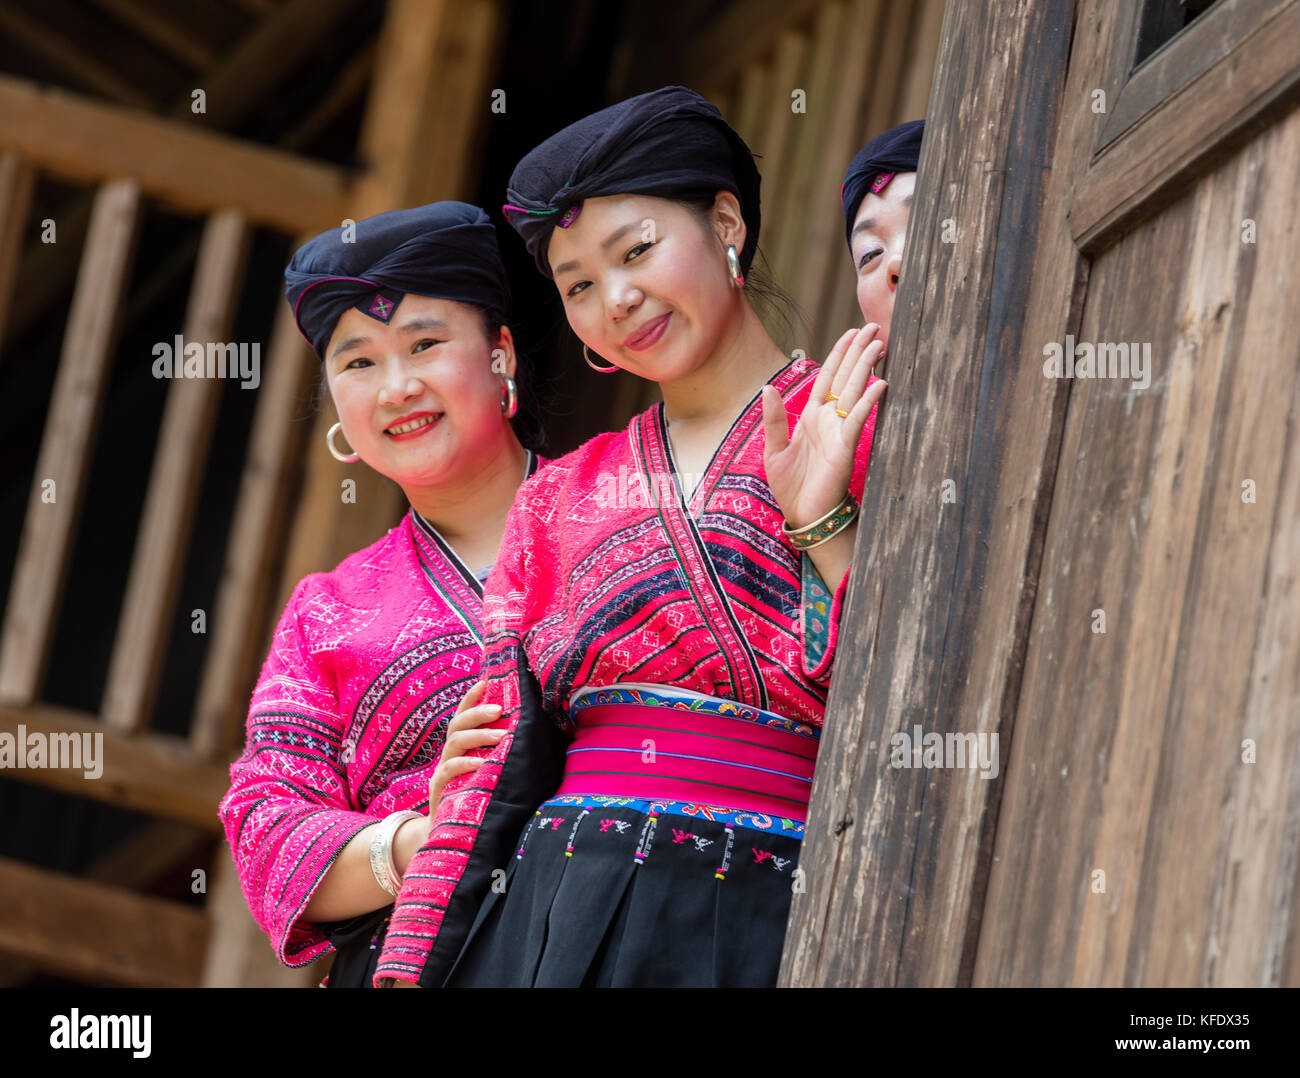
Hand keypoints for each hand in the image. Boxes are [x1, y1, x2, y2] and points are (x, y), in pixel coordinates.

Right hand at [391, 681, 504, 875]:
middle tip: (499, 709)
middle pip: (458, 724)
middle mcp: (450, 754)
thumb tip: (538, 736)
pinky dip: (466, 763)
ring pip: (454, 742)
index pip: (464, 716)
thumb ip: (505, 755)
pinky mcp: (439, 788)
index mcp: (462, 747)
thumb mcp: (491, 773)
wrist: (453, 834)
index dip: (471, 698)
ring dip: (478, 735)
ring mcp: (443, 770)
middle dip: (477, 712)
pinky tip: (482, 763)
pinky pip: (449, 769)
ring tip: (500, 735)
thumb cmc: (479, 798)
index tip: (485, 682)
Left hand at [761, 325, 886, 527]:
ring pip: (855, 391)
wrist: (804, 515)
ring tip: (879, 345)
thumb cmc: (791, 486)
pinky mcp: (845, 447)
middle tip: (874, 328)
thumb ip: (774, 419)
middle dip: (859, 352)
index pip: (828, 377)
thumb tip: (767, 387)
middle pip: (846, 378)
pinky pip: (858, 418)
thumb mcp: (774, 449)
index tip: (853, 333)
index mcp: (811, 417)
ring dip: (866, 368)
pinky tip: (879, 382)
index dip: (840, 354)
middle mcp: (828, 420)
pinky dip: (868, 400)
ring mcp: (839, 431)